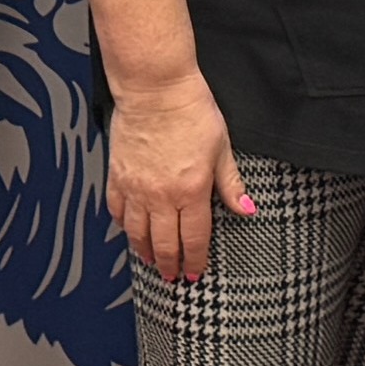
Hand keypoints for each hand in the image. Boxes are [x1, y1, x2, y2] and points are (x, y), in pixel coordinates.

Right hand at [108, 64, 252, 284]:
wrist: (155, 89)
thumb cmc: (191, 112)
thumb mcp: (221, 147)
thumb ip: (230, 183)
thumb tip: (247, 209)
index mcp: (191, 191)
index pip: (193, 238)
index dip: (194, 260)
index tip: (194, 273)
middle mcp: (161, 195)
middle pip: (163, 243)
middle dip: (170, 264)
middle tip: (172, 276)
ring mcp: (136, 187)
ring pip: (137, 232)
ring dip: (145, 251)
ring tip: (151, 260)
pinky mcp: (118, 175)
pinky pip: (117, 209)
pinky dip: (123, 225)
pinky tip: (129, 230)